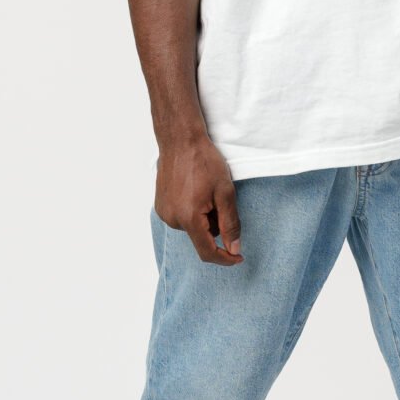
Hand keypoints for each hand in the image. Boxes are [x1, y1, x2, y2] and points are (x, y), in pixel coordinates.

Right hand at [154, 133, 243, 263]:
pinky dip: (193, 212)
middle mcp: (173, 220)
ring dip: (204, 219)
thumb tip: (234, 249)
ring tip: (207, 192)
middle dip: (216, 226)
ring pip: (192, 228)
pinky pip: (182, 218)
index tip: (238, 257)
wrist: (180, 141)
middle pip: (202, 237)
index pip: (207, 252)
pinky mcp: (161, 206)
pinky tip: (195, 191)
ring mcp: (164, 213)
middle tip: (221, 200)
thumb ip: (230, 224)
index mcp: (189, 218)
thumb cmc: (204, 162)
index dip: (225, 259)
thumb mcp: (225, 192)